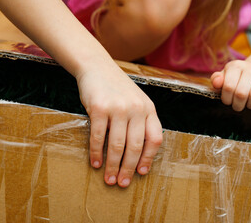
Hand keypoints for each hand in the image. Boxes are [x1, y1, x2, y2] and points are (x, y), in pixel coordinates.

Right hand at [76, 63, 162, 187]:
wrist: (97, 67)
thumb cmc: (117, 89)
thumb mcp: (136, 101)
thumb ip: (140, 122)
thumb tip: (137, 154)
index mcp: (149, 109)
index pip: (155, 139)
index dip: (148, 158)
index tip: (141, 172)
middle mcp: (137, 109)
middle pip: (136, 146)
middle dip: (129, 168)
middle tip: (123, 183)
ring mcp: (119, 108)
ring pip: (118, 145)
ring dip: (113, 166)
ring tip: (109, 179)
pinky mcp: (100, 108)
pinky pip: (99, 137)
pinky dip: (97, 153)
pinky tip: (95, 163)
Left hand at [210, 60, 250, 110]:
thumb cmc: (236, 77)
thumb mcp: (224, 76)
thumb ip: (217, 79)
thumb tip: (217, 84)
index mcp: (235, 66)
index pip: (228, 86)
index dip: (226, 99)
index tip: (227, 101)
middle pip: (241, 93)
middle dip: (237, 105)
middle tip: (237, 106)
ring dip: (250, 106)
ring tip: (248, 105)